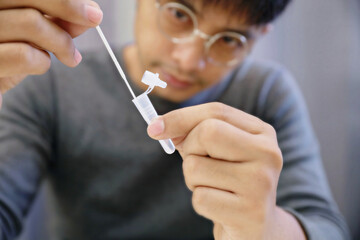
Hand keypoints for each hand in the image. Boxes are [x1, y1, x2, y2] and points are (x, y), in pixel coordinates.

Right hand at [0, 0, 102, 93]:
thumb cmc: (6, 59)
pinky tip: (41, 65)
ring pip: (31, 23)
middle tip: (94, 20)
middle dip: (68, 8)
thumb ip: (56, 23)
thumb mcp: (32, 37)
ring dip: (61, 42)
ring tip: (71, 57)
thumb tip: (90, 12)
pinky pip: (23, 54)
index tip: (92, 12)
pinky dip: (42, 62)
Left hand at [148, 103, 305, 239]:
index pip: (216, 112)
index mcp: (262, 132)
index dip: (181, 117)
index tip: (153, 128)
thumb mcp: (214, 151)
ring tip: (214, 188)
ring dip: (193, 180)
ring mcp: (261, 183)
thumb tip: (157, 127)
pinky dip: (200, 202)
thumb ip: (191, 132)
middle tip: (200, 165)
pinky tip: (219, 207)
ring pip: (195, 167)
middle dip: (190, 149)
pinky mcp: (251, 212)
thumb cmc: (229, 181)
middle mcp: (268, 153)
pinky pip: (200, 198)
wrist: (256, 226)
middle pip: (207, 132)